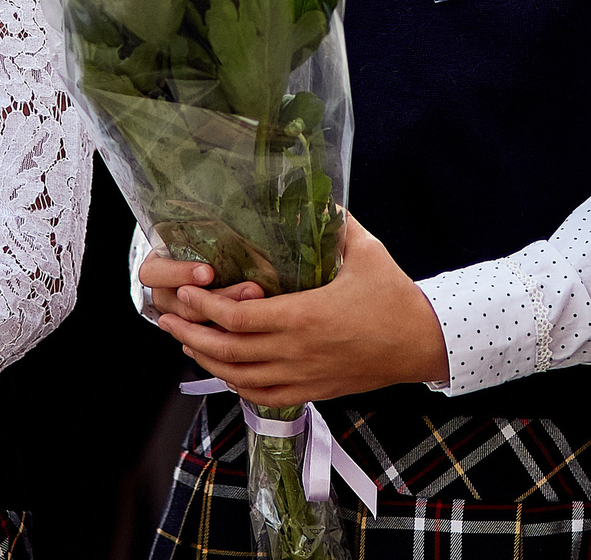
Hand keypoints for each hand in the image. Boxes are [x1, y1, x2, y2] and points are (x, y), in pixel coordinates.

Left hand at [151, 215, 449, 405]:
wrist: (423, 343)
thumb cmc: (395, 295)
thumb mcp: (366, 251)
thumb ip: (337, 222)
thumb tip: (319, 194)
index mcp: (304, 316)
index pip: (238, 318)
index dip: (205, 307)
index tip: (186, 293)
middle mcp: (297, 352)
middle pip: (229, 351)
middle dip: (192, 334)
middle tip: (168, 318)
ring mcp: (304, 375)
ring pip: (240, 378)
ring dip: (208, 361)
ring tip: (186, 343)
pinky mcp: (314, 390)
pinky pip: (264, 395)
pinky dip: (236, 385)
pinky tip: (225, 372)